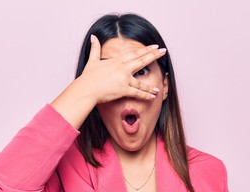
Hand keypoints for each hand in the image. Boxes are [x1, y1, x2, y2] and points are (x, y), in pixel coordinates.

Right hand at [50, 35, 166, 128]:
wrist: (86, 89)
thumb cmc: (88, 77)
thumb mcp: (92, 60)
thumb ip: (95, 48)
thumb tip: (93, 37)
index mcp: (117, 60)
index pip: (134, 53)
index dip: (146, 49)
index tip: (155, 46)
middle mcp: (123, 68)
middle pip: (142, 60)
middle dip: (154, 55)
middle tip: (163, 51)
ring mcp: (124, 78)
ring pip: (142, 82)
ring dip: (151, 86)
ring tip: (158, 88)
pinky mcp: (124, 89)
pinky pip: (138, 93)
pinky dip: (146, 95)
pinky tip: (153, 96)